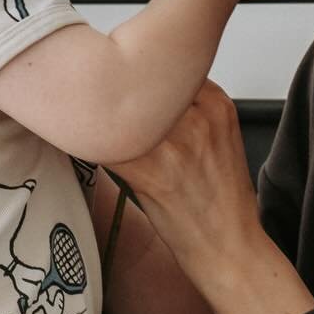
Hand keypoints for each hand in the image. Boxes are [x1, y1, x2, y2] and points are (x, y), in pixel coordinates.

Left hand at [103, 79, 261, 285]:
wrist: (230, 248)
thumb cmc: (220, 200)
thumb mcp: (217, 139)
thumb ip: (188, 108)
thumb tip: (140, 93)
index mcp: (217, 103)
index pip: (166, 65)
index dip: (137, 72)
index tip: (119, 76)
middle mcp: (199, 116)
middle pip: (142, 79)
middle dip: (117, 87)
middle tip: (94, 90)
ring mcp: (177, 141)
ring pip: (121, 107)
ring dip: (99, 112)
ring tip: (83, 115)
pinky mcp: (152, 170)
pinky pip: (108, 142)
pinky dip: (91, 141)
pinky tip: (83, 142)